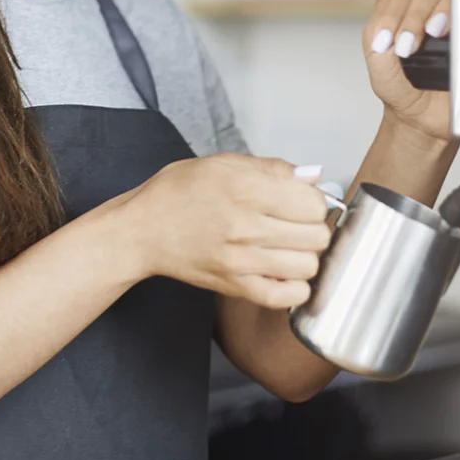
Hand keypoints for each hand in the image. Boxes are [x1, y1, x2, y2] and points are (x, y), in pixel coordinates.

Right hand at [125, 154, 331, 308]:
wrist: (142, 230)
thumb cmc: (177, 193)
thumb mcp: (221, 163)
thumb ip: (271, 168)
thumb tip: (313, 175)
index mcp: (246, 190)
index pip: (314, 203)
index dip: (312, 201)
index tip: (299, 201)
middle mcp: (247, 226)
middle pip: (317, 236)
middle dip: (313, 228)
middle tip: (295, 224)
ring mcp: (242, 260)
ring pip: (308, 267)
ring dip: (305, 256)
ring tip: (288, 247)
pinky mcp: (235, 286)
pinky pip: (286, 297)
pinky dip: (294, 287)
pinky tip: (283, 272)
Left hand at [364, 0, 451, 141]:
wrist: (422, 123)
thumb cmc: (400, 88)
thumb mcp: (378, 54)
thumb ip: (380, 14)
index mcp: (407, 9)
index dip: (393, 10)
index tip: (384, 42)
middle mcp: (434, 9)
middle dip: (413, 13)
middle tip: (405, 46)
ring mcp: (459, 20)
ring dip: (435, 11)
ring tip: (426, 38)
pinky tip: (447, 34)